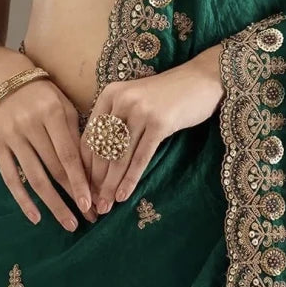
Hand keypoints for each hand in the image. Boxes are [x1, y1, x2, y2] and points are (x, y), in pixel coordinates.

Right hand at [0, 74, 98, 229]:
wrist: (3, 77)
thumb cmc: (43, 94)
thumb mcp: (63, 104)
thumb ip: (75, 133)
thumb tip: (93, 169)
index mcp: (52, 112)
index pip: (69, 154)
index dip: (81, 181)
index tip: (93, 203)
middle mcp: (31, 125)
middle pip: (54, 169)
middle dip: (73, 196)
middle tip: (89, 218)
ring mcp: (12, 136)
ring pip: (35, 178)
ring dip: (53, 204)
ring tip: (68, 223)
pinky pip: (10, 177)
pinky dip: (23, 200)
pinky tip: (37, 217)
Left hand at [81, 43, 224, 214]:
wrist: (201, 80)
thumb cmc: (167, 95)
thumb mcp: (135, 100)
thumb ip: (116, 122)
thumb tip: (98, 163)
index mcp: (110, 94)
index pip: (90, 136)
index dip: (85, 165)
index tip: (83, 188)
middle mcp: (122, 100)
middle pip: (102, 148)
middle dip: (95, 180)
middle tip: (91, 204)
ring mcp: (141, 111)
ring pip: (119, 156)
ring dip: (110, 185)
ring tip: (105, 206)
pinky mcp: (160, 123)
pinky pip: (140, 157)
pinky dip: (130, 179)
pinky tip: (123, 195)